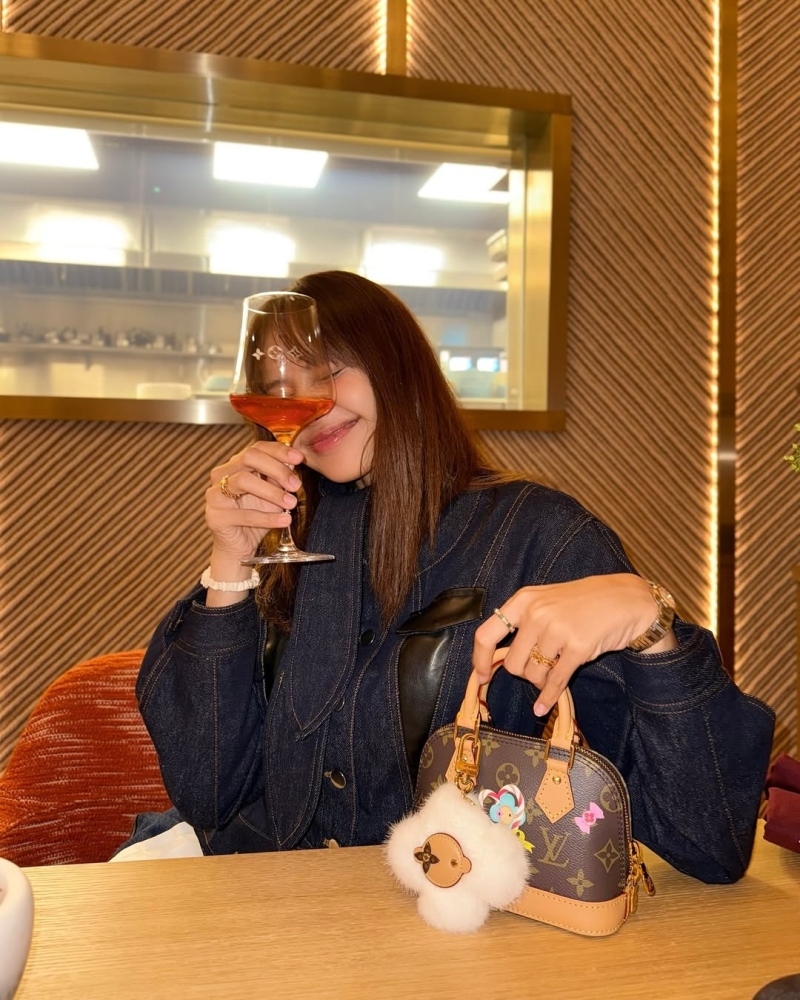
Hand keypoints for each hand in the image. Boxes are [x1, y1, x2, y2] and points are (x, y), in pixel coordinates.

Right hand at [205, 440, 304, 565]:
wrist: (241, 547)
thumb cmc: (256, 517)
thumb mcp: (273, 493)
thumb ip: (280, 477)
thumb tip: (295, 459)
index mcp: (236, 465)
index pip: (257, 448)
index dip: (279, 451)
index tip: (300, 458)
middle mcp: (222, 474)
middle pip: (249, 458)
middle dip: (277, 469)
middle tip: (296, 485)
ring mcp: (215, 494)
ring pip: (243, 480)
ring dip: (272, 492)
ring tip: (291, 503)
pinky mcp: (215, 516)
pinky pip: (244, 514)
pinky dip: (268, 517)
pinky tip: (284, 521)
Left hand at [472, 574, 675, 716]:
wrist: (624, 600)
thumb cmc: (581, 603)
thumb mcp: (545, 601)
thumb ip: (521, 623)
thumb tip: (497, 659)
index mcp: (523, 600)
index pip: (486, 634)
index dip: (480, 659)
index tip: (481, 675)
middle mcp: (536, 613)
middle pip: (513, 663)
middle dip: (524, 672)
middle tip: (540, 665)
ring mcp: (557, 629)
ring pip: (533, 674)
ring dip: (542, 679)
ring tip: (557, 663)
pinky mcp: (577, 647)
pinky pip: (554, 681)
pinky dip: (548, 697)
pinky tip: (543, 707)